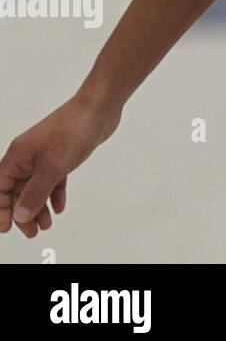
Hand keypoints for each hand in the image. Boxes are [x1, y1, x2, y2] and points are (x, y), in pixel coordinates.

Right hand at [0, 95, 121, 238]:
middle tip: (32, 232)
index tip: (7, 227)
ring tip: (46, 224)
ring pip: (37, 186)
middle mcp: (28, 155)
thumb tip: (20, 215)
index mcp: (18, 156)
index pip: (0, 188)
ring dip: (40, 205)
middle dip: (23, 212)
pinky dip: (55, 192)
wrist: (100, 108)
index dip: (1, 209)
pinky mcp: (62, 154)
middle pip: (18, 190)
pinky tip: (59, 206)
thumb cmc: (74, 130)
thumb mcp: (52, 167)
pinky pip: (53, 178)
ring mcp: (45, 154)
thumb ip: (35, 192)